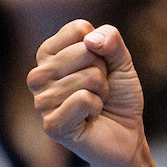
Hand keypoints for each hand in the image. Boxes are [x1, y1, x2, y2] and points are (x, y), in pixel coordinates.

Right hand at [29, 20, 146, 166]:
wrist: (127, 136)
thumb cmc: (119, 97)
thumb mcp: (121, 62)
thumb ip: (111, 41)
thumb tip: (91, 39)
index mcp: (49, 55)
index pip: (78, 29)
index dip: (101, 48)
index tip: (100, 68)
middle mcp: (38, 76)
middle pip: (85, 51)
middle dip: (104, 72)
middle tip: (100, 91)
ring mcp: (41, 100)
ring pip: (87, 77)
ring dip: (102, 92)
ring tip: (95, 105)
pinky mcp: (51, 124)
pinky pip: (82, 99)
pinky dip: (97, 107)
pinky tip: (90, 118)